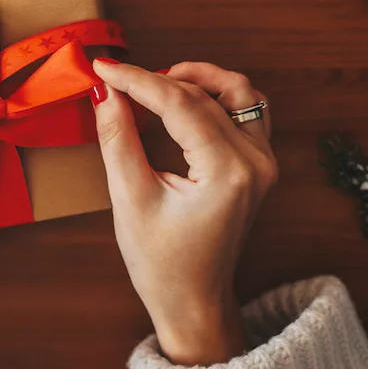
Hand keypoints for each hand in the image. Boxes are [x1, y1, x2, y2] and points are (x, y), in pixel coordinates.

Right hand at [91, 60, 276, 366]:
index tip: (103, 67)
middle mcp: (255, 162)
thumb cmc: (161, 262)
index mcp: (227, 173)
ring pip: (237, 92)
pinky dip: (216, 95)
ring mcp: (264, 162)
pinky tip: (184, 98)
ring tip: (154, 83)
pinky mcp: (260, 164)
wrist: (194, 301)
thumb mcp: (130, 199)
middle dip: (156, 80)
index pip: (180, 104)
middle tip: (114, 80)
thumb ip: (118, 138)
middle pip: (204, 95)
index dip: (137, 80)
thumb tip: (106, 92)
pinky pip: (247, 109)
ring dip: (196, 79)